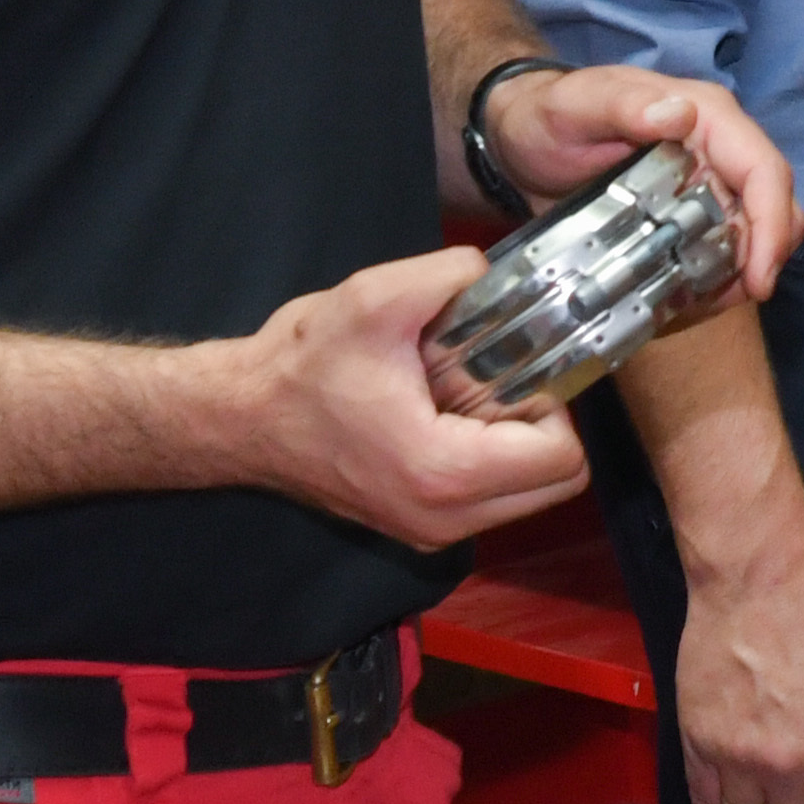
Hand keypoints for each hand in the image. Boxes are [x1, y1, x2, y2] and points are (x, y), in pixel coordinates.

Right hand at [226, 251, 592, 551]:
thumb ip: (450, 275)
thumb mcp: (375, 298)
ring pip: (526, 494)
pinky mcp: (420, 527)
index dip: (553, 402)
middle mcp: (445, 519)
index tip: (513, 368)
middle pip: (556, 483)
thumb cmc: (300, 366)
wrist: (240, 417)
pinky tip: (443, 415)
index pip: (563, 458)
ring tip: (464, 395)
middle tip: (497, 381)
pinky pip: (490, 499)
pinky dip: (488, 459)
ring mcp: (432, 531)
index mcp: (444, 472)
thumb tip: (494, 271)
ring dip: (515, 443)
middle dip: (543, 426)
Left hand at [493, 65, 803, 301]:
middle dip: (762, 260)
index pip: (763, 170)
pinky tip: (676, 302)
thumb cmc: (548, 114)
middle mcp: (719, 151)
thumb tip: (681, 114)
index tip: (758, 280)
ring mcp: (707, 186)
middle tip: (723, 302)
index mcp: (706, 117)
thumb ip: (623, 105)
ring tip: (690, 307)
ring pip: (752, 237)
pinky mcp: (689, 217)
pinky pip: (718, 254)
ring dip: (734, 279)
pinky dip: (708, 284)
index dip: (771, 226)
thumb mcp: (575, 106)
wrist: (522, 139)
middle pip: (773, 209)